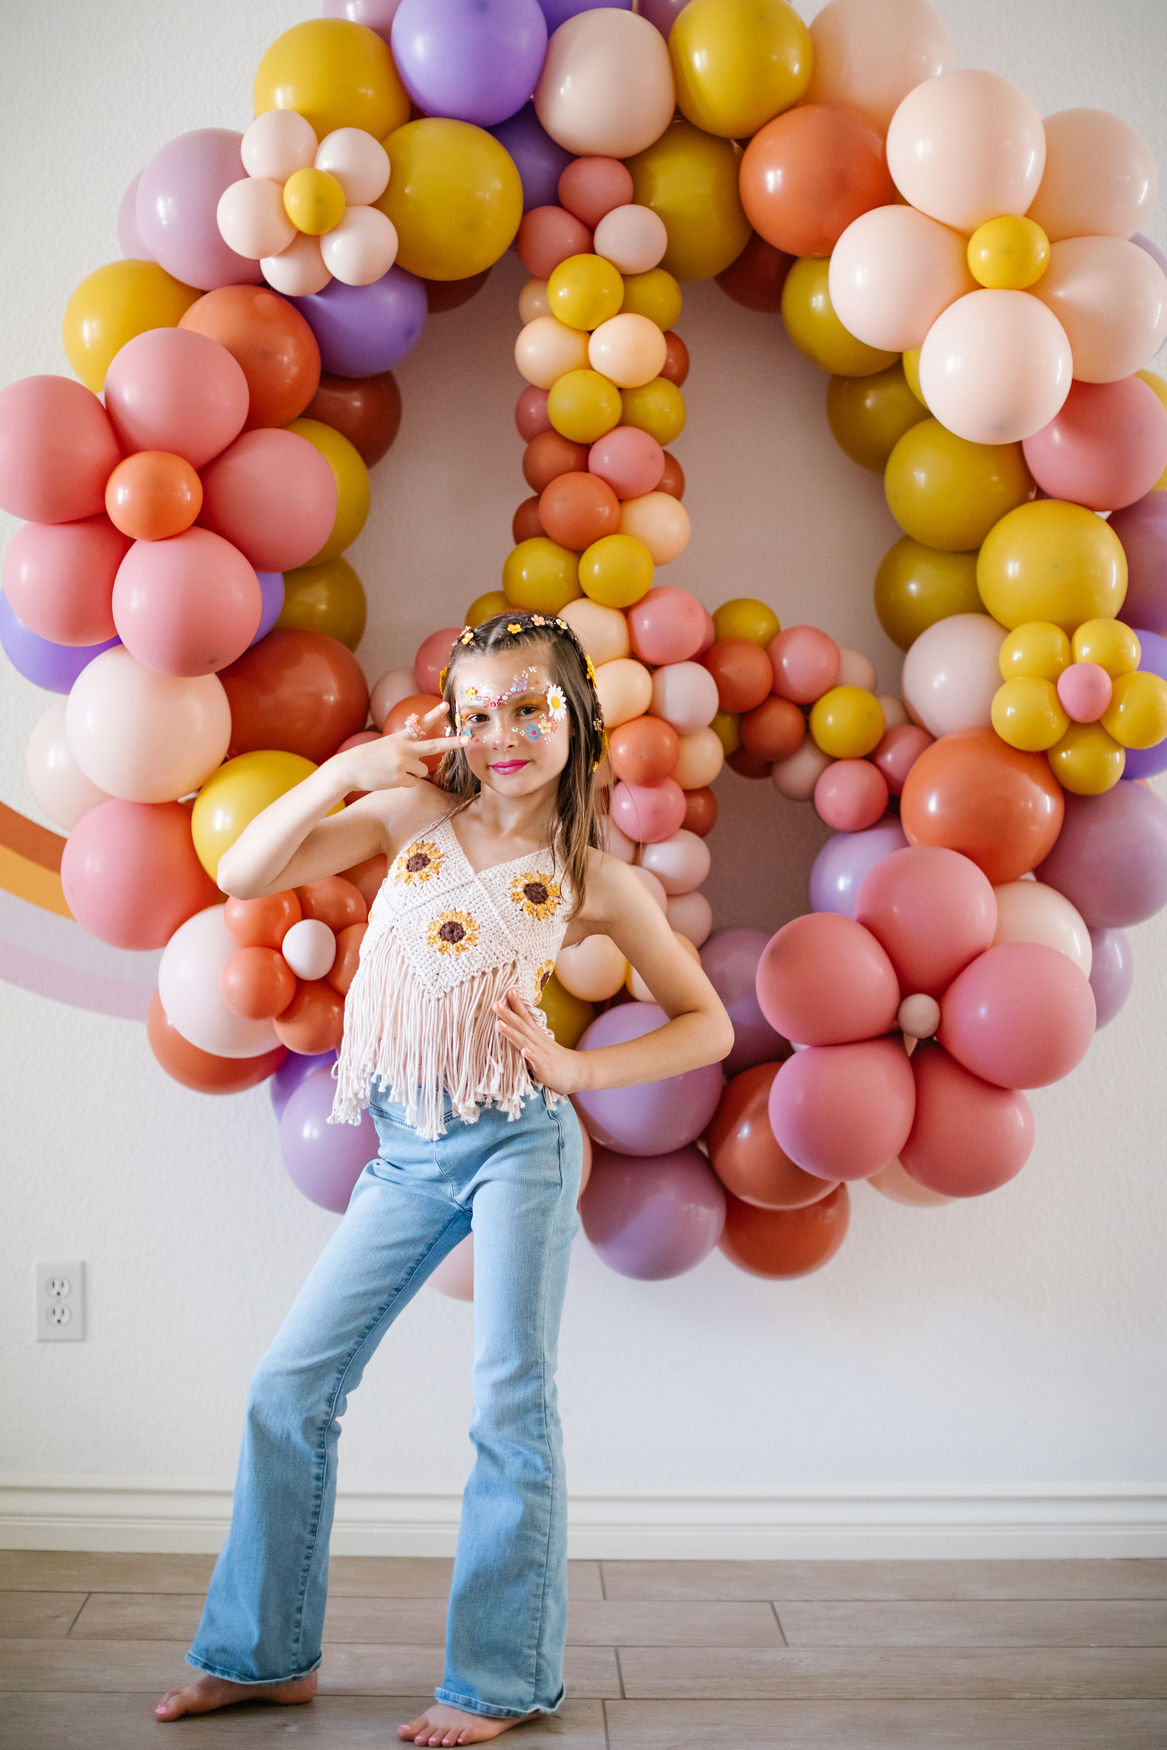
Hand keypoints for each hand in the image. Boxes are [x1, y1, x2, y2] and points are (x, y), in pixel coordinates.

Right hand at [334, 702, 452, 793]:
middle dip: (453, 743)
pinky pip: (413, 782)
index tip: (447, 705)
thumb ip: (406, 749)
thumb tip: (424, 765)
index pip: (421, 724)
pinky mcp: (400, 778)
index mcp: (401, 738)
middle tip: (468, 740)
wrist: (348, 769)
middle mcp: (404, 749)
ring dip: (413, 773)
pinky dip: (404, 782)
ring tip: (394, 770)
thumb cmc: (369, 758)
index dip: (435, 714)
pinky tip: (390, 778)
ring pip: (423, 771)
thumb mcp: (387, 746)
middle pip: (435, 746)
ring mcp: (403, 764)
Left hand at [493, 987, 586, 1096]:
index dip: (516, 1003)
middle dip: (507, 1014)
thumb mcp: (542, 1043)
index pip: (525, 1016)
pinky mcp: (545, 1067)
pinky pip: (537, 1060)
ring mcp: (542, 1053)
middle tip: (495, 1003)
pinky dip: (530, 1055)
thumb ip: (528, 1035)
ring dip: (512, 1032)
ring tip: (498, 1024)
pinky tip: (523, 1051)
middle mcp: (538, 1041)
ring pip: (524, 1041)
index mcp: (536, 1034)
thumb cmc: (557, 1059)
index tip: (508, 989)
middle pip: (521, 1025)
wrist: (579, 1071)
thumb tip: (513, 1025)